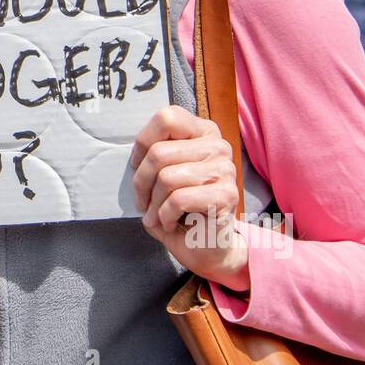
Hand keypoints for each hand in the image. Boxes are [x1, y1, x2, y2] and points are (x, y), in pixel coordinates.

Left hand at [130, 105, 249, 291]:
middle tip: (143, 202)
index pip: (166, 118)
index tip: (137, 166)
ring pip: (167, 178)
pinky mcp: (227, 194)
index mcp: (202, 131)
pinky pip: (179, 199)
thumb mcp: (161, 174)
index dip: (143, 143)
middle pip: (159, 153)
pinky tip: (170, 223)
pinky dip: (165, 216)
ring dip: (153, 204)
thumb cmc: (180, 209)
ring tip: (157, 215)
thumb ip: (153, 154)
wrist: (207, 247)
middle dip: (141, 183)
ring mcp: (225, 168)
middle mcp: (218, 145)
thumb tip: (136, 156)